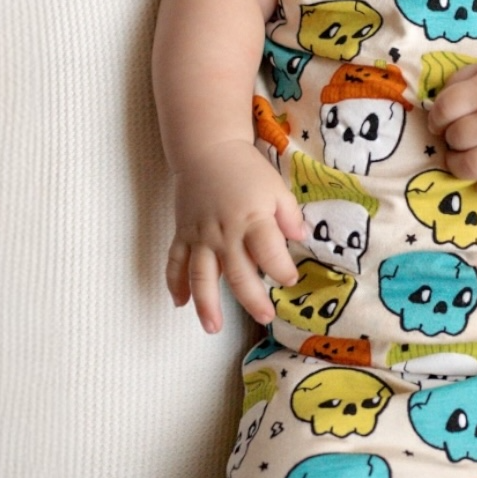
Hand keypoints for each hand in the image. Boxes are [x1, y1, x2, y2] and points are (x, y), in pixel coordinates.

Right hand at [165, 140, 306, 332]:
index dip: (282, 270)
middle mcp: (224, 232)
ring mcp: (200, 236)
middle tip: (265, 316)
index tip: (291, 280)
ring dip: (206, 304)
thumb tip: (302, 238)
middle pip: (238, 273)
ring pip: (201, 276)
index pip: (269, 253)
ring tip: (213, 327)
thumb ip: (290, 215)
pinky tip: (179, 303)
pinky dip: (174, 283)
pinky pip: (175, 262)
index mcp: (252, 219)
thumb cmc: (246, 170)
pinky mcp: (183, 234)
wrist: (207, 150)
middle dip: (252, 298)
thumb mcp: (276, 188)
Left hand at [425, 56, 476, 201]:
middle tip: (461, 138)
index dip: (436, 119)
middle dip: (451, 140)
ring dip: (459, 166)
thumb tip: (436, 107)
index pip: (444, 109)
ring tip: (465, 159)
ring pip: (470, 168)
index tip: (442, 123)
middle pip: (456, 139)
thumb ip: (459, 81)